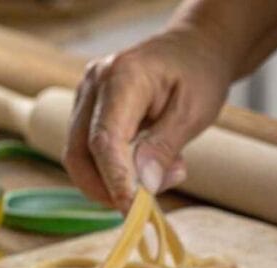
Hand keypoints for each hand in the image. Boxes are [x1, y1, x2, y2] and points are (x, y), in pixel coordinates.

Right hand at [63, 26, 233, 210]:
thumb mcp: (193, 112)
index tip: (132, 210)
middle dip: (107, 188)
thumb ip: (165, 146)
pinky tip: (146, 165)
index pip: (104, 139)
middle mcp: (94, 84)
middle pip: (79, 152)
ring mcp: (86, 95)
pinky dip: (111, 170)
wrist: (194, 49)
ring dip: (111, 182)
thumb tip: (141, 185)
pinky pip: (87, 150)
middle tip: (148, 203)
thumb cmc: (198, 74)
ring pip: (78, 156)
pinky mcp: (87, 109)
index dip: (114, 179)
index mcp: (122, 77)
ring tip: (160, 174)